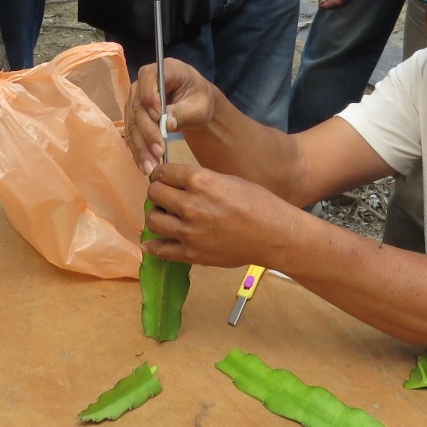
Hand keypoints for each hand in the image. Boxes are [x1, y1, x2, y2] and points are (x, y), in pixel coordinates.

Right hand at [125, 58, 216, 175]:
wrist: (195, 104)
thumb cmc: (200, 99)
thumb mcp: (199, 105)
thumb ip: (183, 111)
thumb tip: (167, 123)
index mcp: (165, 69)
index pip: (149, 77)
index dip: (150, 97)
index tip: (158, 117)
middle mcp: (145, 82)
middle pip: (138, 105)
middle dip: (148, 131)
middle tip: (159, 151)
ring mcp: (136, 99)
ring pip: (133, 123)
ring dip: (140, 146)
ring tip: (150, 166)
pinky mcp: (134, 116)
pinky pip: (132, 133)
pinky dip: (138, 151)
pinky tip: (144, 165)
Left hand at [142, 161, 293, 267]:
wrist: (273, 234)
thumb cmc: (256, 203)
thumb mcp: (227, 179)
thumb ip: (199, 180)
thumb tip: (176, 182)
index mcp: (200, 181)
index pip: (163, 172)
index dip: (161, 174)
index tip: (163, 178)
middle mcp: (190, 205)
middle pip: (154, 193)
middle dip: (158, 192)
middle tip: (165, 196)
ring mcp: (188, 232)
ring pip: (152, 220)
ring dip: (157, 216)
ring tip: (165, 217)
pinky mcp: (191, 253)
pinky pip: (160, 249)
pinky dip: (153, 245)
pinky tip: (153, 242)